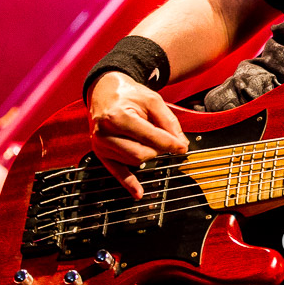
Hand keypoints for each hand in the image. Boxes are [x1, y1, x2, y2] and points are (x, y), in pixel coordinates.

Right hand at [87, 71, 188, 198]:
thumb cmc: (129, 95)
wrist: (105, 92)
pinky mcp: (101, 154)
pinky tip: (138, 192)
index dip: (169, 143)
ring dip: (147, 154)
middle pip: (142, 153)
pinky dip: (129, 184)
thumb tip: (181, 143)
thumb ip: (169, 122)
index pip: (149, 137)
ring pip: (134, 161)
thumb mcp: (153, 100)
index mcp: (117, 117)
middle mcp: (105, 133)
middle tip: (164, 138)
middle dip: (158, 148)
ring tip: (147, 138)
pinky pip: (117, 173)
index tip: (182, 147)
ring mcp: (101, 146)